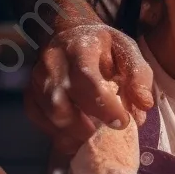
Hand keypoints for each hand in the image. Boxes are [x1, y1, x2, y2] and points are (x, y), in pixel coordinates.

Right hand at [25, 24, 153, 154]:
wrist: (70, 33)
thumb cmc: (103, 46)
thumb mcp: (126, 50)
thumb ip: (138, 75)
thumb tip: (144, 105)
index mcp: (80, 48)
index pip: (86, 79)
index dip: (104, 106)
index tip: (123, 122)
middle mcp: (52, 62)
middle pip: (60, 101)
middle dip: (83, 126)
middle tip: (105, 136)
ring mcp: (36, 78)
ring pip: (47, 113)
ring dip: (70, 133)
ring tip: (92, 140)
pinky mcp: (29, 92)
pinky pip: (37, 118)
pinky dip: (56, 132)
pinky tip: (74, 138)